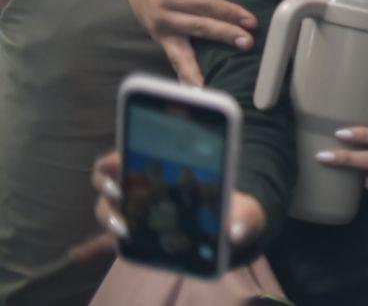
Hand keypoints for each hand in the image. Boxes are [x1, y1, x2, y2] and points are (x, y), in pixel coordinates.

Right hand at [90, 150, 265, 255]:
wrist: (230, 233)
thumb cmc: (233, 210)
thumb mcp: (245, 211)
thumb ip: (245, 216)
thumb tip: (238, 228)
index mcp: (168, 168)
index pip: (134, 154)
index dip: (119, 155)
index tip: (114, 160)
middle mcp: (146, 186)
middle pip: (112, 180)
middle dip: (109, 183)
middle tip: (120, 190)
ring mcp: (138, 212)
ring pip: (109, 208)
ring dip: (109, 215)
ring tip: (126, 228)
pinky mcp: (137, 236)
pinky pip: (108, 240)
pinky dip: (94, 246)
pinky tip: (84, 252)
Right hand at [126, 0, 259, 84]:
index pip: (205, 4)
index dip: (228, 12)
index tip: (251, 21)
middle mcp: (164, 15)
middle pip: (199, 27)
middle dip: (224, 35)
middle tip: (248, 43)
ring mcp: (162, 33)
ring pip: (184, 51)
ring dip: (200, 68)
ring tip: (214, 85)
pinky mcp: (164, 44)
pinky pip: (175, 62)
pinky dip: (184, 78)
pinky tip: (196, 94)